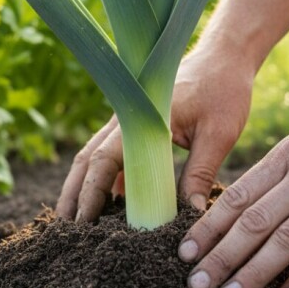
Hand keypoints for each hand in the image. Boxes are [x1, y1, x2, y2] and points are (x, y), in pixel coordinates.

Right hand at [55, 46, 255, 221]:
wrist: (224, 56)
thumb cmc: (223, 89)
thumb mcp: (218, 133)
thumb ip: (201, 172)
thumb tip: (191, 215)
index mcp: (141, 117)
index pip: (104, 159)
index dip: (91, 193)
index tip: (84, 222)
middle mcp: (125, 119)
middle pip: (87, 160)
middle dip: (73, 195)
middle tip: (64, 230)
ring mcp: (127, 122)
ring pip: (94, 158)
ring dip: (83, 188)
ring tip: (76, 224)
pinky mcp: (135, 127)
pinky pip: (113, 157)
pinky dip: (105, 181)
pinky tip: (108, 207)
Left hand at [179, 90, 288, 287]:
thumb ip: (278, 171)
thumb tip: (239, 206)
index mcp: (288, 154)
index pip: (237, 196)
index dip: (208, 228)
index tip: (184, 254)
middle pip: (254, 222)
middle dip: (220, 257)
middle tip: (196, 287)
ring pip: (287, 239)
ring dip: (255, 273)